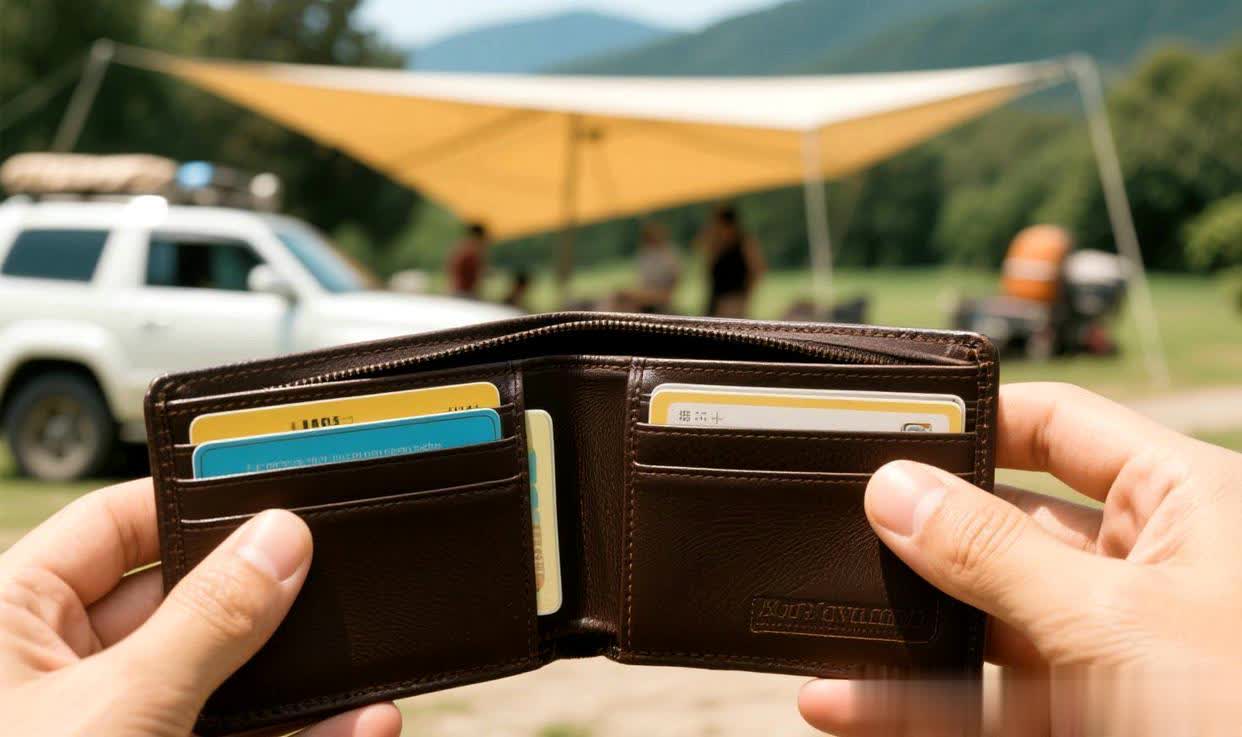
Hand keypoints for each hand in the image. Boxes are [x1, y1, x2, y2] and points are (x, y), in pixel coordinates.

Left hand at [0, 479, 401, 736]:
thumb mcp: (114, 711)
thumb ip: (207, 621)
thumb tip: (281, 540)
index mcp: (11, 620)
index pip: (115, 528)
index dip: (195, 505)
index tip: (278, 492)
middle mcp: (61, 670)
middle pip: (184, 602)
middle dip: (265, 592)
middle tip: (339, 570)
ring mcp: (117, 728)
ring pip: (222, 680)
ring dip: (296, 675)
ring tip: (364, 649)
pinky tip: (359, 724)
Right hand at [799, 382, 1241, 735]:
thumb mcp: (1117, 621)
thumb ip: (994, 551)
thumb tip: (896, 490)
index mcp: (1180, 505)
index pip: (1058, 425)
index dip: (975, 420)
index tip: (887, 430)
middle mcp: (1141, 569)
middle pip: (1005, 524)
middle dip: (921, 532)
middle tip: (835, 527)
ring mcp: (1105, 650)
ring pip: (982, 621)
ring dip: (904, 626)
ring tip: (823, 615)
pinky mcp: (1080, 717)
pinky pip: (976, 699)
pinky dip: (909, 702)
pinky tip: (843, 700)